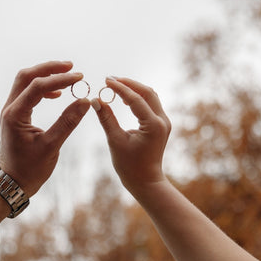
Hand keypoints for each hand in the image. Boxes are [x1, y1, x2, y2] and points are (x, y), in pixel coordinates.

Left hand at [0, 61, 89, 196]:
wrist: (12, 183)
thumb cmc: (30, 169)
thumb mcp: (52, 146)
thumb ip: (68, 122)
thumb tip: (85, 101)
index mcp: (15, 115)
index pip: (37, 87)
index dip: (59, 79)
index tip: (79, 77)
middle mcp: (9, 109)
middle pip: (26, 76)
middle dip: (49, 68)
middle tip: (71, 66)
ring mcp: (11, 111)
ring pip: (25, 82)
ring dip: (45, 75)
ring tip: (67, 75)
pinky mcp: (15, 115)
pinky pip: (27, 93)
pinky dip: (42, 88)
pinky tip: (58, 94)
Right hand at [91, 77, 170, 194]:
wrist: (145, 181)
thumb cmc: (129, 165)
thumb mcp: (115, 141)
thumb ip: (106, 119)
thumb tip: (96, 100)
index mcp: (153, 125)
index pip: (135, 99)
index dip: (119, 88)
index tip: (106, 80)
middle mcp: (162, 121)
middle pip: (147, 92)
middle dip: (129, 84)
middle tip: (111, 79)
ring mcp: (164, 122)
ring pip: (150, 97)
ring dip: (134, 89)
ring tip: (116, 86)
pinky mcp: (161, 125)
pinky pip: (151, 104)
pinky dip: (138, 98)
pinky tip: (125, 98)